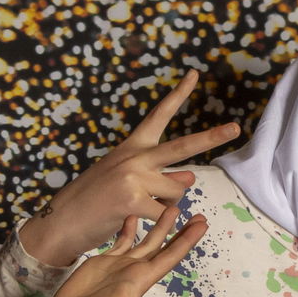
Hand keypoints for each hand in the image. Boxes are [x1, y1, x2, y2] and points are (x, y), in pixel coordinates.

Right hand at [18, 71, 237, 266]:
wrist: (62, 221)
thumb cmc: (97, 201)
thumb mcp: (127, 181)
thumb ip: (159, 175)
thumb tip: (191, 177)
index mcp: (132, 147)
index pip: (159, 115)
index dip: (178, 94)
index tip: (195, 74)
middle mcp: (135, 157)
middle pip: (182, 146)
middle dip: (212, 137)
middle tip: (236, 128)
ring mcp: (133, 177)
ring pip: (178, 190)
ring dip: (168, 203)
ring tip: (139, 208)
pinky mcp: (131, 200)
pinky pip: (165, 213)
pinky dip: (158, 222)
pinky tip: (134, 221)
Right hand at [48, 206, 208, 296]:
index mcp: (142, 279)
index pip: (170, 256)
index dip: (187, 241)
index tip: (202, 225)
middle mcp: (135, 270)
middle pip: (164, 246)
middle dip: (181, 231)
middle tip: (199, 215)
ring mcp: (121, 265)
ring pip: (145, 241)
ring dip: (159, 226)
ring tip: (171, 208)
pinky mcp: (104, 261)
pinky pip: (121, 241)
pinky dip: (129, 228)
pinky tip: (135, 214)